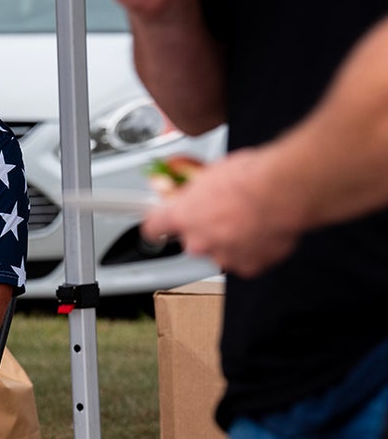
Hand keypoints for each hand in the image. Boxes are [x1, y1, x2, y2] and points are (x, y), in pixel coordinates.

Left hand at [141, 149, 300, 277]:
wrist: (284, 192)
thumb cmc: (251, 177)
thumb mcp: (211, 172)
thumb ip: (195, 188)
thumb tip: (191, 186)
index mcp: (181, 216)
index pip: (153, 227)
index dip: (158, 223)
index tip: (161, 221)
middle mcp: (197, 241)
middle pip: (191, 239)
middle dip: (204, 227)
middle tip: (222, 210)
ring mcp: (222, 256)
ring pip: (218, 249)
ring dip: (228, 237)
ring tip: (247, 217)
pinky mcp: (248, 266)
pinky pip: (244, 258)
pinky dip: (251, 248)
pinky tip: (261, 230)